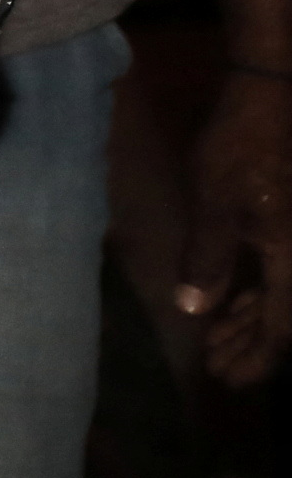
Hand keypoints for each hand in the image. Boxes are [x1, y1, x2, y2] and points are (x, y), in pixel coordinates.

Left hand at [180, 68, 291, 387]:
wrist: (272, 99)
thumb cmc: (241, 148)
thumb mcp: (215, 204)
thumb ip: (207, 259)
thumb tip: (194, 309)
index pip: (281, 330)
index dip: (255, 358)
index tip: (225, 378)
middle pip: (284, 319)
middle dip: (250, 345)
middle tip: (217, 365)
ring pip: (282, 296)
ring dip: (251, 319)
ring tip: (217, 338)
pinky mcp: (288, 225)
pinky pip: (279, 273)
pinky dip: (256, 291)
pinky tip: (231, 298)